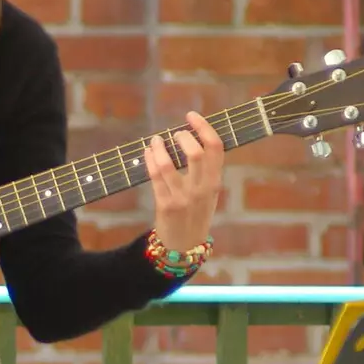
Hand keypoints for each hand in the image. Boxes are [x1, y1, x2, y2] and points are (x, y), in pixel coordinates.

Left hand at [146, 110, 224, 258]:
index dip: (204, 127)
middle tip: (175, 134)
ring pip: (169, 164)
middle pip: (196, 153)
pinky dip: (150, 160)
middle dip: (183, 136)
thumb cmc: (195, 214)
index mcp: (215, 183)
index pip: (216, 148)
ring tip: (155, 141)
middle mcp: (201, 190)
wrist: (184, 247)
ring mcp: (183, 198)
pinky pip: (155, 176)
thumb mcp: (208, 193)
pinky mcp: (165, 205)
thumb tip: (192, 136)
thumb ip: (206, 170)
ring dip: (159, 147)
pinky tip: (148, 153)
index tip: (191, 116)